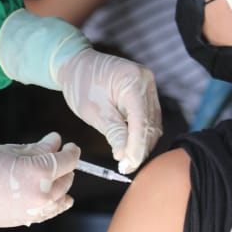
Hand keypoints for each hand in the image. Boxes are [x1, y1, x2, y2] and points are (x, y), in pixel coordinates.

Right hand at [0, 132, 79, 227]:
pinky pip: (50, 212)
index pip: (68, 161)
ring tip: (55, 176)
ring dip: (62, 185)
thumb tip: (56, 141)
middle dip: (65, 166)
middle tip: (57, 157)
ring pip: (62, 198)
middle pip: (67, 179)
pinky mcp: (26, 220)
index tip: (70, 146)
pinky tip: (52, 196)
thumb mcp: (11, 150)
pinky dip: (55, 202)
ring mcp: (35, 210)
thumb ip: (38, 148)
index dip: (72, 151)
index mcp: (39, 172)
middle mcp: (42, 194)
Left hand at [56, 49, 161, 174]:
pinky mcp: (147, 92)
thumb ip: (114, 132)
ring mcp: (149, 85)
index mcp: (133, 80)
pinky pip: (149, 118)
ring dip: (142, 143)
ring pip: (153, 123)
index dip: (137, 146)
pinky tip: (131, 146)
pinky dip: (141, 133)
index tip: (129, 165)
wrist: (77, 65)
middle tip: (126, 167)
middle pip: (150, 123)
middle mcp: (147, 81)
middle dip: (139, 148)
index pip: (141, 120)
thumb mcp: (93, 111)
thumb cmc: (81, 83)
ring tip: (128, 160)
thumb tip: (125, 156)